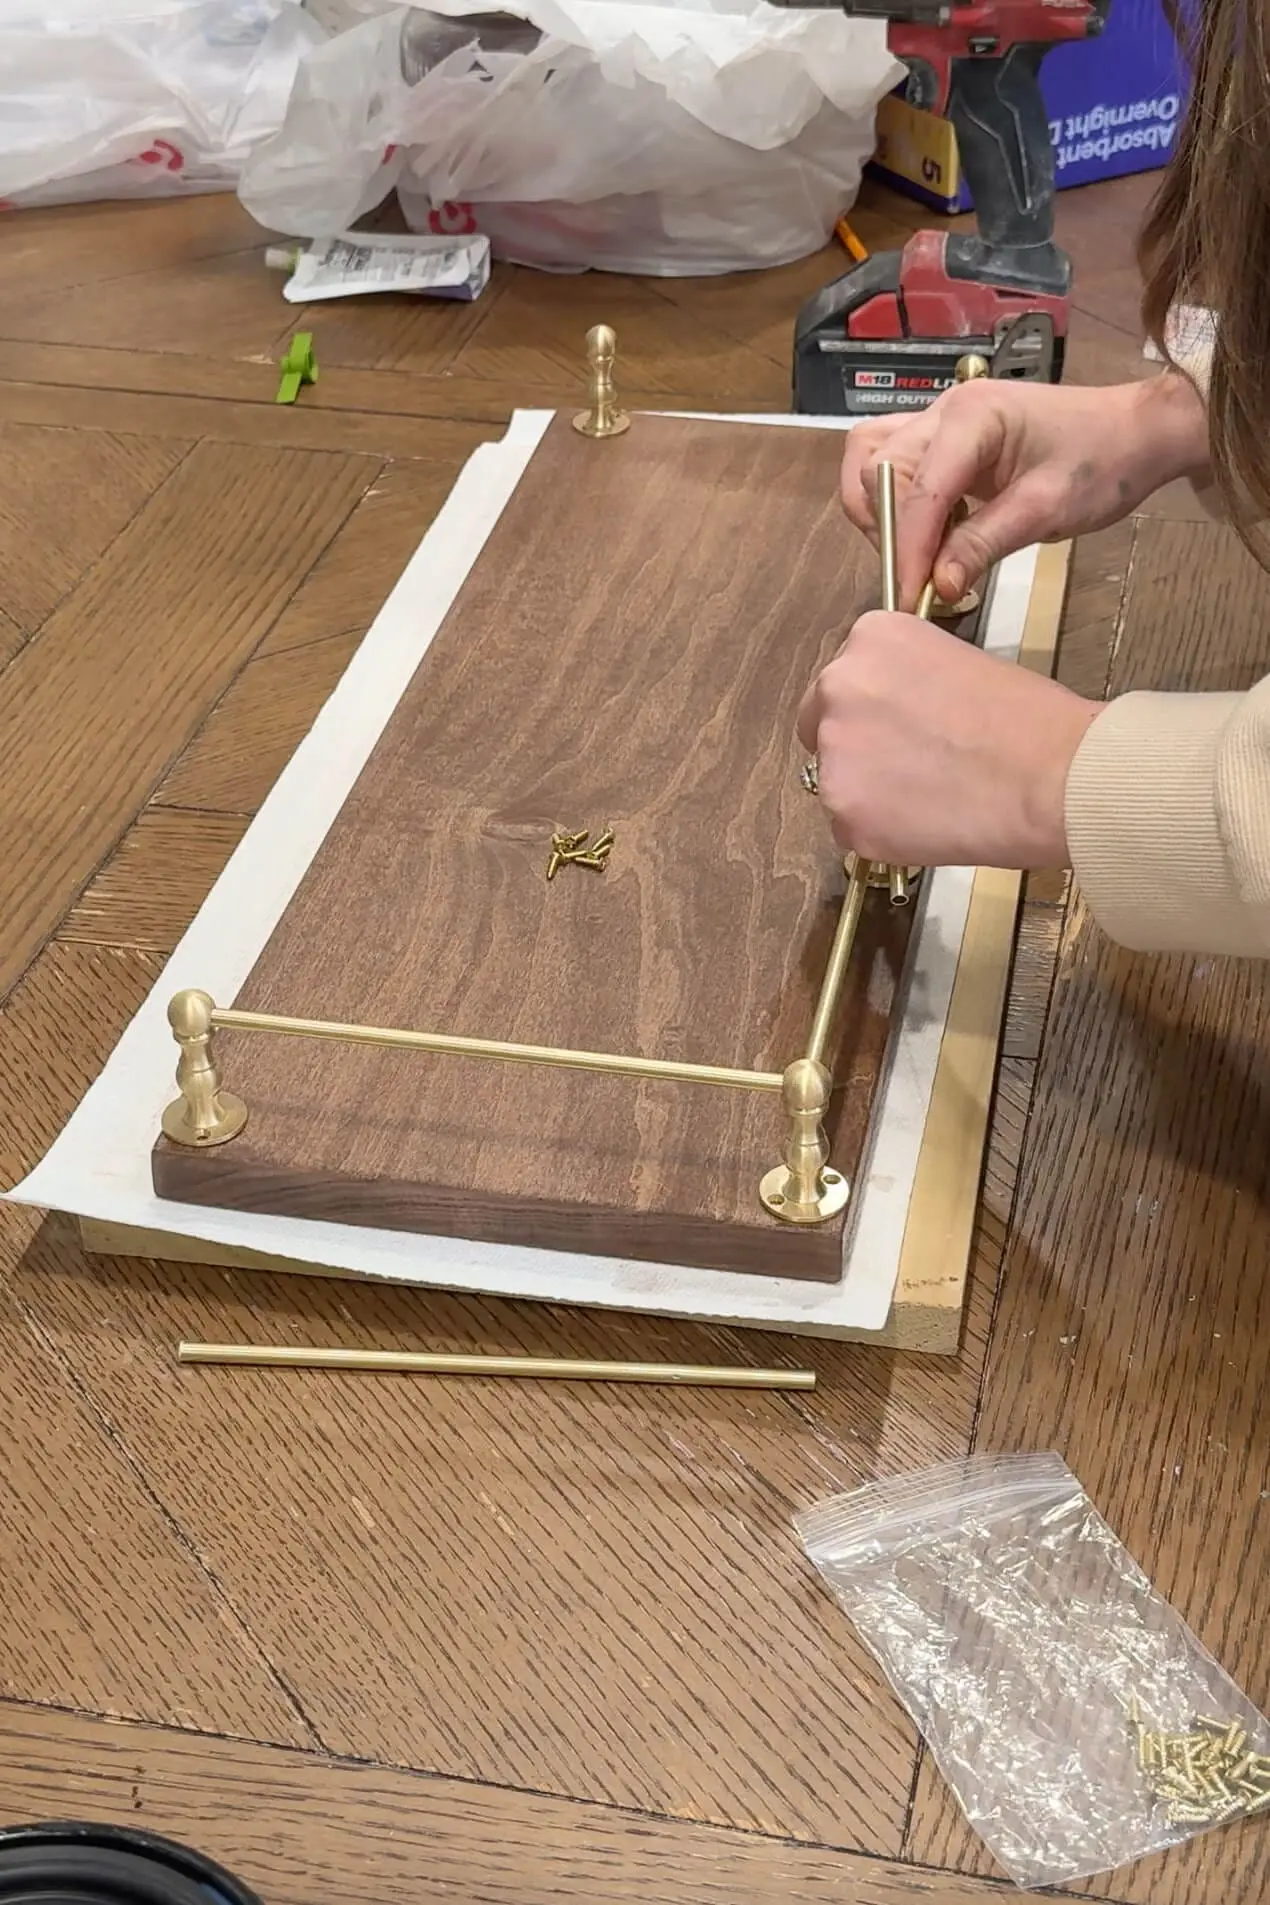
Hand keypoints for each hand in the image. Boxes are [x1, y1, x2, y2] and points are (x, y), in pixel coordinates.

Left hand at [797, 612, 1100, 869]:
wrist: (1053, 775)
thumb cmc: (1029, 722)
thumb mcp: (957, 661)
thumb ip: (906, 682)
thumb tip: (893, 717)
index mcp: (869, 639)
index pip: (843, 680)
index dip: (873, 711)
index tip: (898, 728)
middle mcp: (838, 688)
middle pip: (822, 726)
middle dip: (858, 748)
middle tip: (910, 767)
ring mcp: (835, 755)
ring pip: (836, 782)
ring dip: (870, 793)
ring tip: (934, 797)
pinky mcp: (846, 815)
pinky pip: (851, 830)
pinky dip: (881, 834)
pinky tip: (930, 824)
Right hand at [841, 372, 1208, 609]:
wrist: (1133, 433)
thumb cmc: (1101, 463)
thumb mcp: (1046, 511)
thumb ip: (983, 545)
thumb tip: (937, 587)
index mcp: (973, 417)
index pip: (917, 490)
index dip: (907, 550)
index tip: (910, 600)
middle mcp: (944, 410)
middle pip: (875, 468)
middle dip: (888, 530)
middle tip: (916, 578)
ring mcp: (939, 419)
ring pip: (871, 460)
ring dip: (880, 512)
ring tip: (915, 553)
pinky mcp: (943, 438)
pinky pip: (894, 464)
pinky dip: (896, 503)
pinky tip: (931, 534)